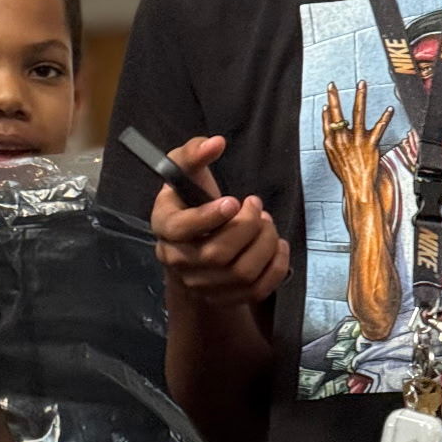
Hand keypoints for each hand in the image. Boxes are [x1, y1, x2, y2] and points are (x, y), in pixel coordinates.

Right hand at [151, 135, 289, 309]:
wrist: (193, 241)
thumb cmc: (191, 201)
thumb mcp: (186, 171)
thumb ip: (194, 153)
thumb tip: (215, 143)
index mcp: (163, 226)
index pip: (179, 229)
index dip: (208, 217)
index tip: (233, 201)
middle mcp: (177, 260)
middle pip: (217, 254)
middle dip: (248, 227)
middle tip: (257, 206)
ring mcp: (200, 284)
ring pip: (240, 272)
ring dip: (264, 244)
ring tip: (267, 223)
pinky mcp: (223, 297)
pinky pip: (256, 290)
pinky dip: (275, 267)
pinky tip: (277, 245)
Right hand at [322, 81, 393, 201]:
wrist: (358, 187)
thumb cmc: (347, 174)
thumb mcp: (333, 159)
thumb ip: (331, 142)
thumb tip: (329, 127)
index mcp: (331, 143)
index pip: (326, 123)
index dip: (326, 111)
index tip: (327, 101)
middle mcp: (342, 139)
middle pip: (336, 114)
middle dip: (333, 98)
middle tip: (332, 85)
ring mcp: (356, 140)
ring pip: (357, 113)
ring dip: (359, 97)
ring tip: (361, 85)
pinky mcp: (370, 144)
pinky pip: (379, 127)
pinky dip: (385, 117)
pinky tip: (389, 109)